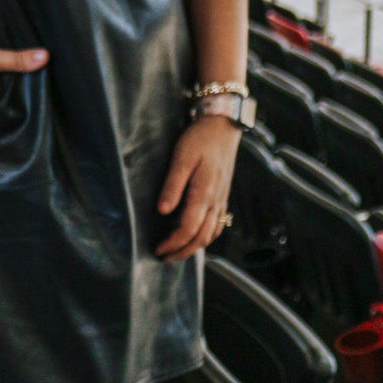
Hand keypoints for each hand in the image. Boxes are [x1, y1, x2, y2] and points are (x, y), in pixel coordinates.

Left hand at [156, 115, 240, 260]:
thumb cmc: (200, 138)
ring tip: (178, 251)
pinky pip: (219, 225)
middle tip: (165, 256)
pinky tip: (197, 236)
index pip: (188, 228)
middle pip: (201, 237)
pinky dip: (207, 237)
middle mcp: (215, 201)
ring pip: (212, 234)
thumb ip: (172, 185)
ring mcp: (222, 199)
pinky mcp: (224, 196)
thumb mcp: (181, 158)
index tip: (159, 249)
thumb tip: (163, 210)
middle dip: (182, 251)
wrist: (223, 125)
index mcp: (204, 193)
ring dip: (195, 247)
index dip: (173, 243)